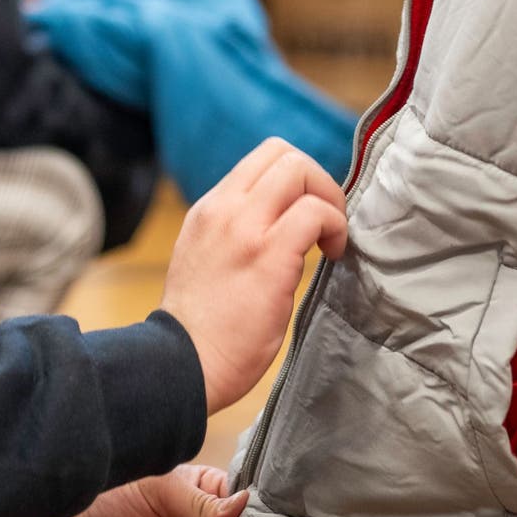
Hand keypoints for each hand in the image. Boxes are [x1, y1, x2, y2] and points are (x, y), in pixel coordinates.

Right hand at [161, 137, 346, 412]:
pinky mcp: (269, 254)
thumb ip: (234, 232)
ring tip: (331, 240)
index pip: (262, 158)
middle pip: (284, 153)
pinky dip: (335, 226)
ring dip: (330, 200)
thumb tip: (277, 224)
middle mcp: (224, 208)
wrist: (181, 363)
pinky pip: (315, 213)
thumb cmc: (199, 326)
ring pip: (299, 170)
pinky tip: (333, 255)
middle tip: (325, 223)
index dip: (296, 177)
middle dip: (317, 181)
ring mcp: (245, 227)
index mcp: (210, 208)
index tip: (306, 213)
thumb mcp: (205, 256)